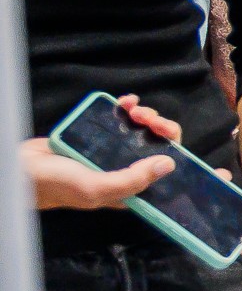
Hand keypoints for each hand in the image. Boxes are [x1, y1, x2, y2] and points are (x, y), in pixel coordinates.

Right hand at [22, 94, 182, 212]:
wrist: (22, 168)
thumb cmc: (57, 185)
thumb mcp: (96, 188)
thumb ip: (133, 180)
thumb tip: (168, 164)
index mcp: (128, 188)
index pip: (162, 171)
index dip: (171, 149)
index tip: (166, 134)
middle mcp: (123, 169)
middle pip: (156, 145)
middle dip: (159, 127)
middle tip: (147, 118)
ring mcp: (111, 151)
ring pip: (141, 129)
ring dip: (144, 115)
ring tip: (133, 109)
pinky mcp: (97, 135)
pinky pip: (120, 119)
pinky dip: (127, 108)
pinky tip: (125, 102)